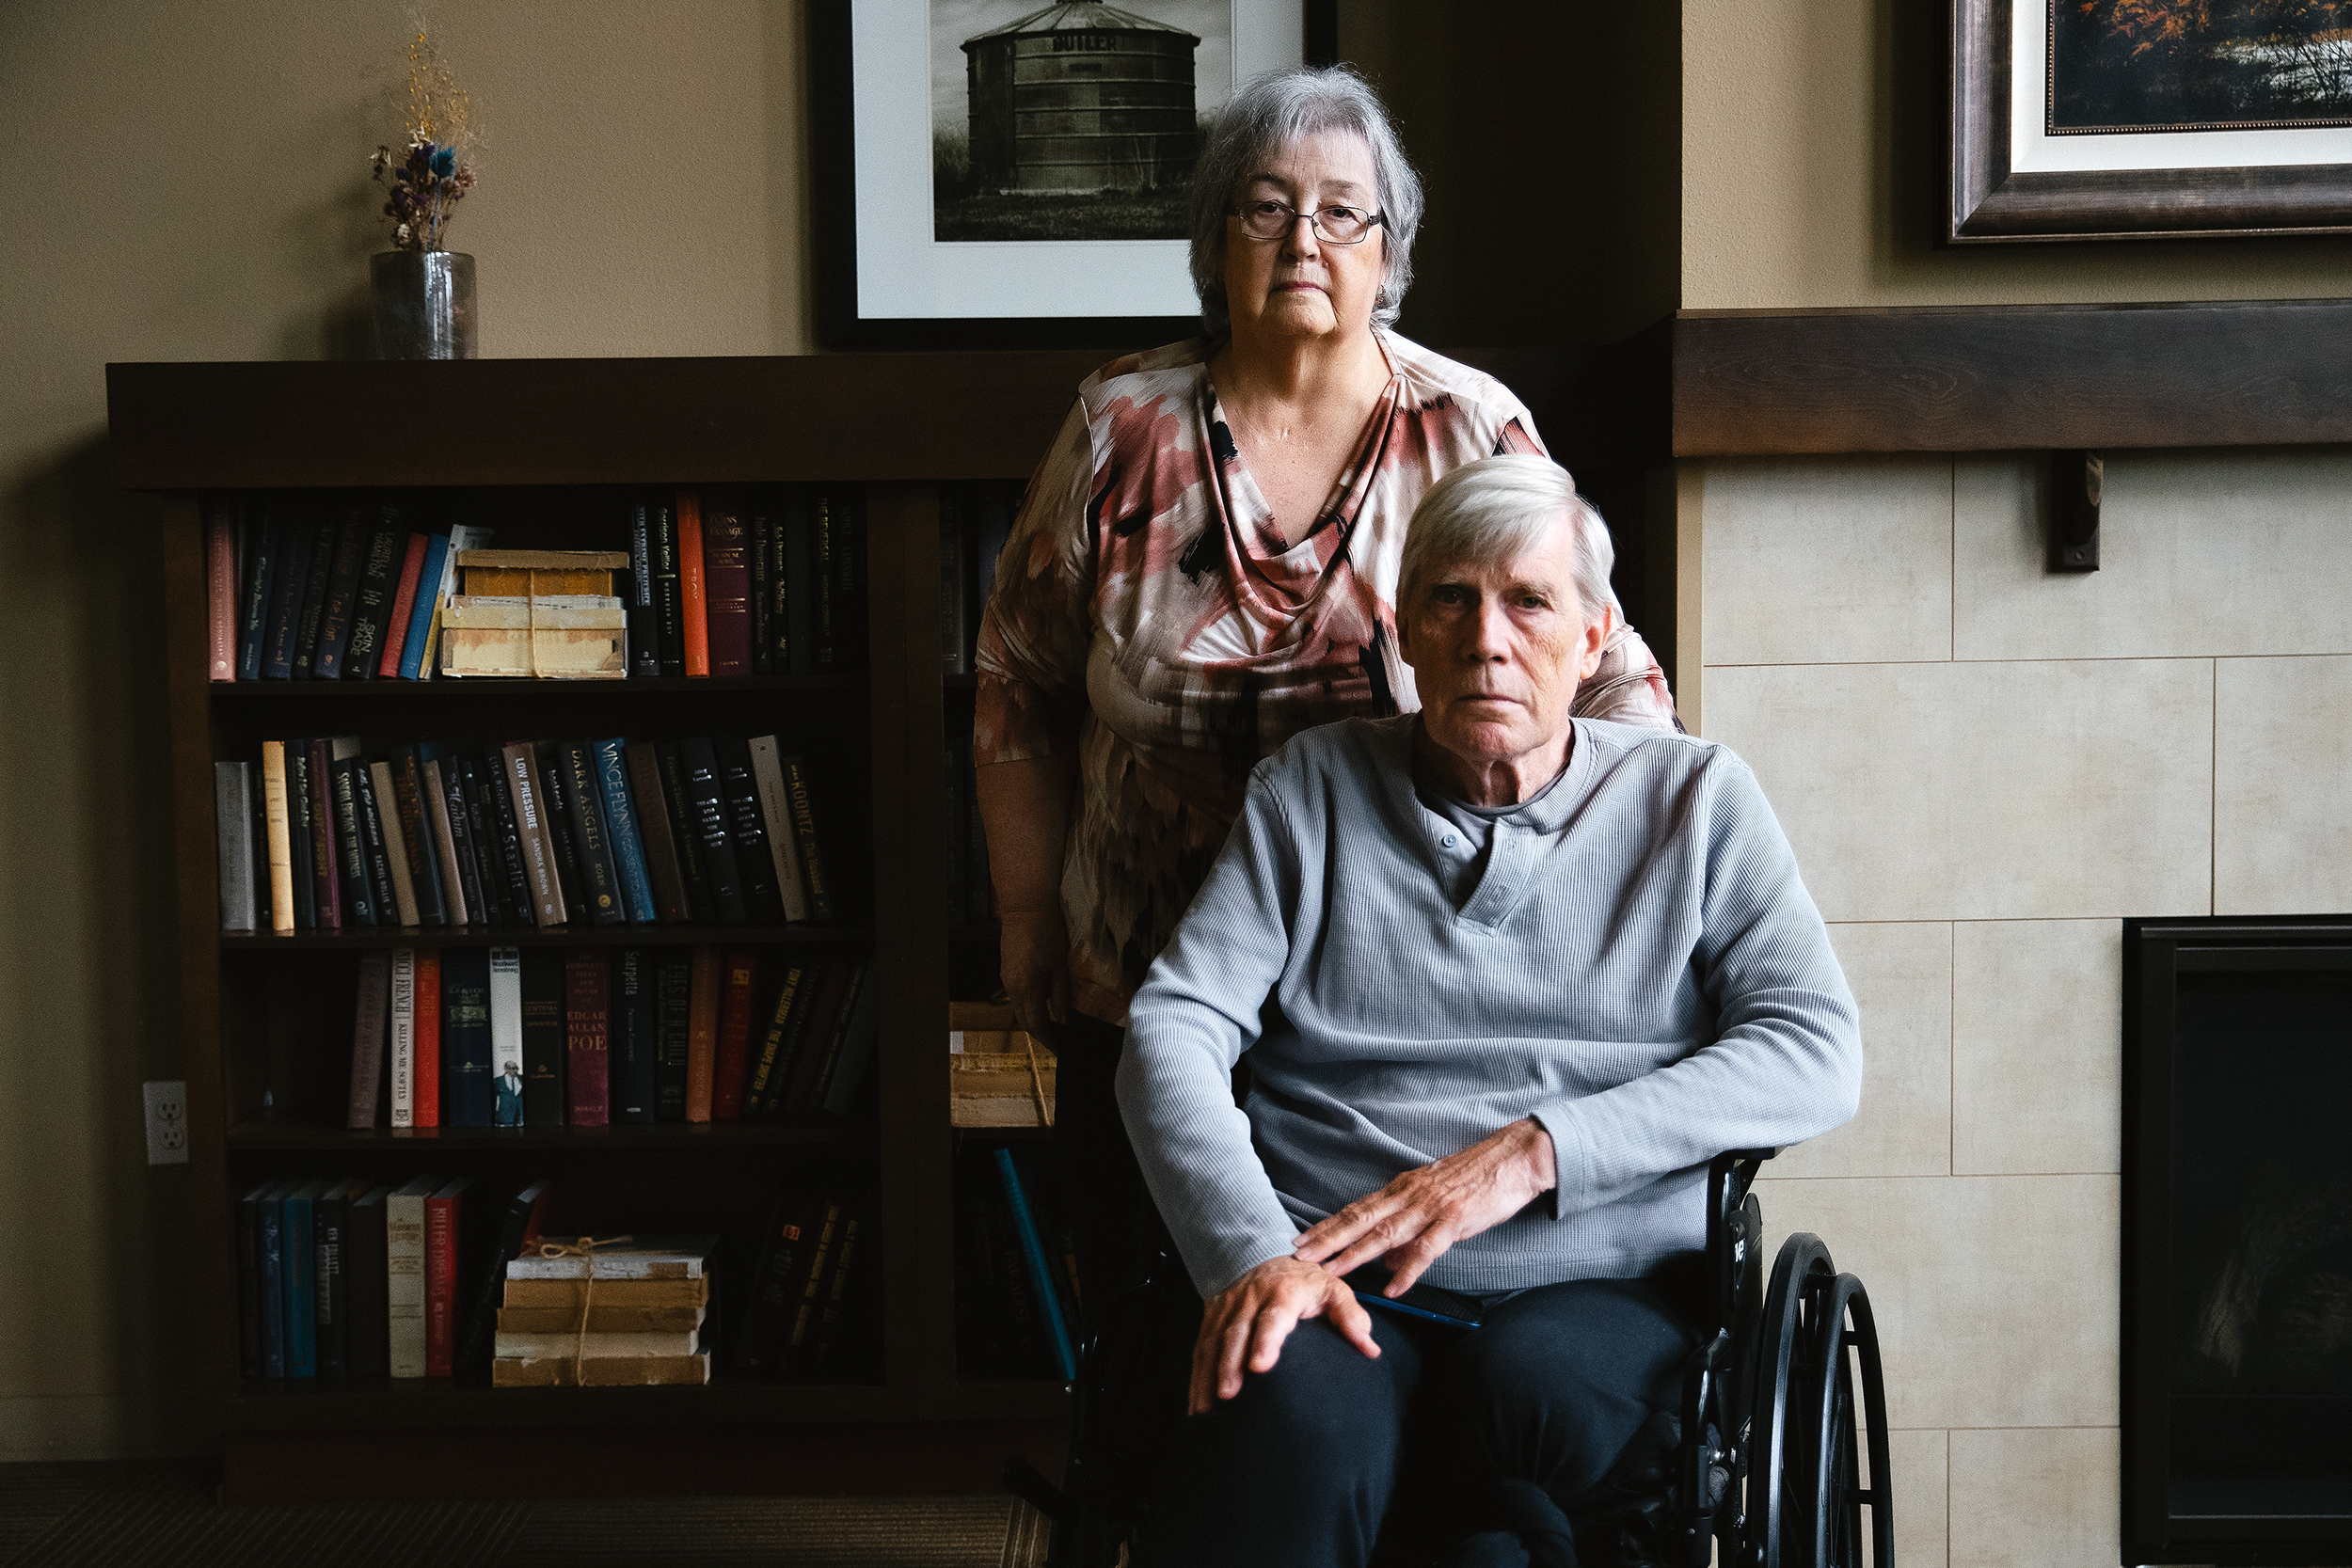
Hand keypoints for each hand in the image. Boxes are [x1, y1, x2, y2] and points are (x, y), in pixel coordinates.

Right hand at [998, 906, 1070, 1043]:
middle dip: (1041, 1033)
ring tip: (1053, 1024)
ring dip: (1034, 1019)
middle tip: (1058, 1040)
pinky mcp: (1006, 970)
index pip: (1036, 1025)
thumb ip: (1061, 997)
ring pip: (1019, 1009)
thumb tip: (1064, 1021)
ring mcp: (1007, 979)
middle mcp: (1012, 988)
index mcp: (1026, 990)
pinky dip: (1029, 1005)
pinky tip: (1042, 1002)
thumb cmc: (1047, 935)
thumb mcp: (1060, 968)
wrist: (1026, 909)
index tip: (1061, 1049)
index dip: (1049, 1040)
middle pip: (1024, 1021)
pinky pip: (1017, 996)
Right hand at [1190, 1255, 1378, 1415]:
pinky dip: (1196, 1376)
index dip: (1265, 1340)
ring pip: (1214, 1342)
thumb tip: (1370, 1349)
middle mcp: (1250, 1299)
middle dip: (1230, 1365)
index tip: (1261, 1365)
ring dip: (1209, 1374)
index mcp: (1283, 1292)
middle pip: (1236, 1333)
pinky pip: (1201, 1348)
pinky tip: (1198, 1404)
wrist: (1264, 1253)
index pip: (1273, 1317)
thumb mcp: (1333, 1288)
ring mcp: (1228, 1309)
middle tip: (1228, 1395)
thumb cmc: (1304, 1279)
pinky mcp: (1212, 1318)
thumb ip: (1351, 1317)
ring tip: (1208, 1408)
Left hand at [1290, 1118, 1557, 1295]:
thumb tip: (1386, 1255)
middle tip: (1299, 1256)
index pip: (1356, 1208)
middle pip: (1360, 1219)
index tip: (1302, 1239)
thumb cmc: (1476, 1177)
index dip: (1328, 1225)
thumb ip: (1409, 1220)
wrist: (1514, 1158)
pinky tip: (1392, 1288)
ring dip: (1355, 1254)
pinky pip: (1426, 1249)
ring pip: (1384, 1234)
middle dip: (1327, 1239)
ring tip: (1333, 1272)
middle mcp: (1409, 1195)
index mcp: (1402, 1188)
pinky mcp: (1454, 1220)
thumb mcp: (1434, 1194)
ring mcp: (1430, 1207)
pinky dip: (1407, 1270)